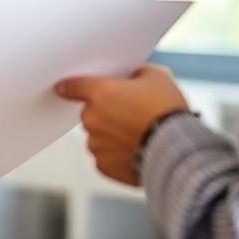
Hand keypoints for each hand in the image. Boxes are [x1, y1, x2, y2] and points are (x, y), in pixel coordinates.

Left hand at [54, 65, 188, 185]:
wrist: (176, 149)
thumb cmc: (167, 110)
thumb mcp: (157, 76)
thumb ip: (137, 73)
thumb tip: (132, 75)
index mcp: (100, 93)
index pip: (74, 86)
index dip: (69, 87)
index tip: (62, 89)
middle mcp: (92, 119)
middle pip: (92, 112)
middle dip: (107, 112)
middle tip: (132, 114)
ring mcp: (96, 144)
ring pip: (99, 136)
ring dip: (111, 135)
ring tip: (138, 136)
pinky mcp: (103, 166)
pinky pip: (106, 156)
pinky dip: (117, 155)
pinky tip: (136, 150)